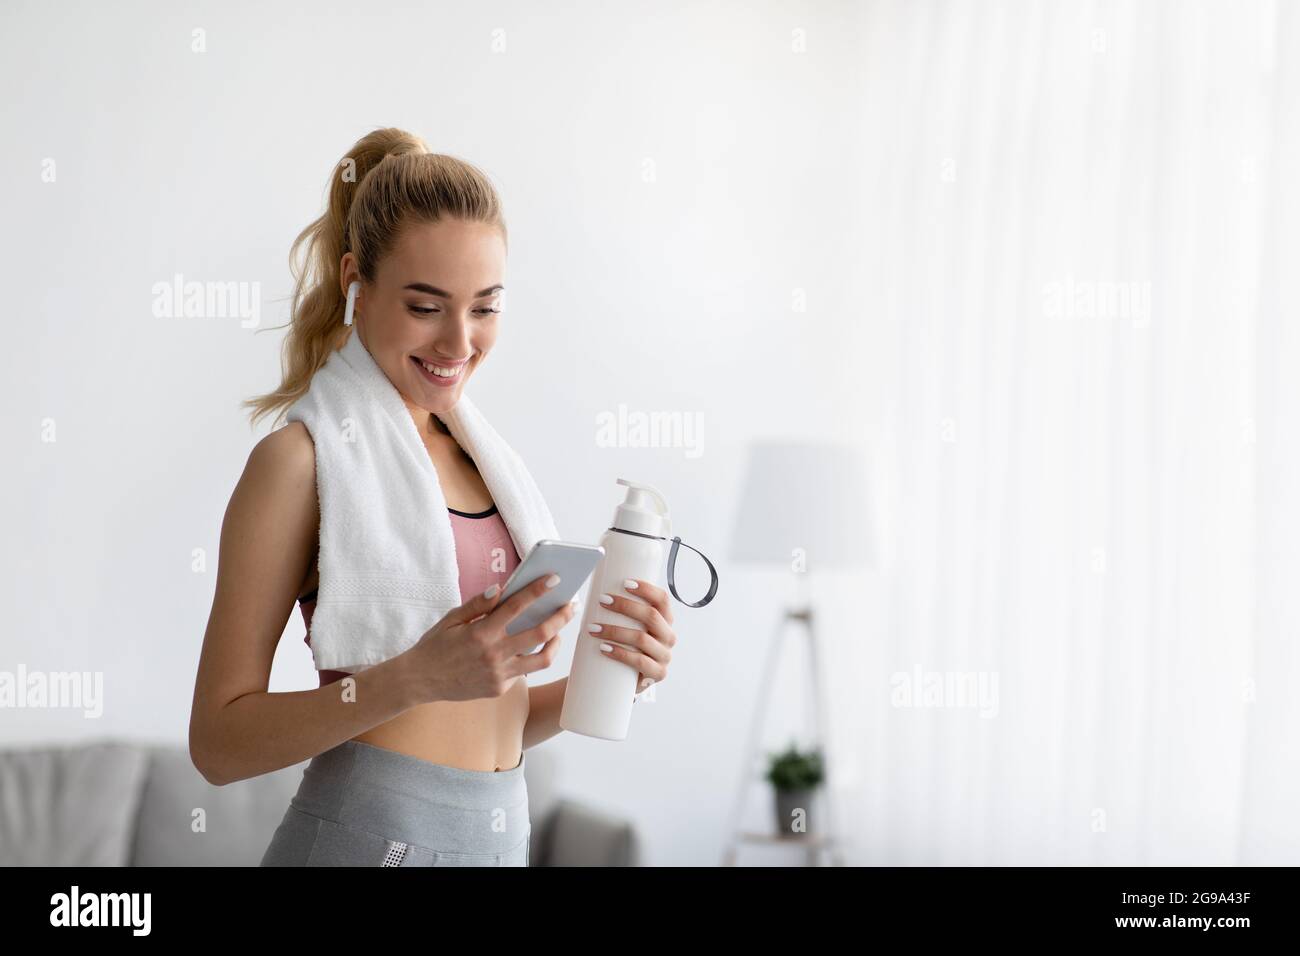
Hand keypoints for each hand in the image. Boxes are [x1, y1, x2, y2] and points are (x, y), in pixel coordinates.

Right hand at [401, 573, 576, 703]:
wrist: (418, 681)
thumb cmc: (435, 645)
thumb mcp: (451, 619)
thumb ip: (478, 604)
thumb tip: (501, 589)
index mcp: (481, 632)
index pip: (517, 606)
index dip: (538, 590)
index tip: (555, 579)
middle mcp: (493, 655)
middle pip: (540, 634)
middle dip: (560, 617)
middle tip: (570, 605)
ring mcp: (498, 675)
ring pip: (541, 660)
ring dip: (556, 643)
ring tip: (559, 632)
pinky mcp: (499, 689)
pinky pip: (522, 673)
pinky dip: (527, 658)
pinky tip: (527, 648)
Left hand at [588, 578, 676, 696]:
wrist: (624, 683)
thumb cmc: (624, 647)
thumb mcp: (628, 627)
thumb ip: (621, 611)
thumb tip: (597, 587)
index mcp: (666, 621)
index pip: (662, 600)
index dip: (646, 589)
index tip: (624, 583)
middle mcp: (669, 637)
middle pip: (651, 616)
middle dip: (625, 606)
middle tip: (602, 600)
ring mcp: (664, 656)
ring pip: (642, 639)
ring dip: (615, 631)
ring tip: (593, 628)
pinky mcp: (657, 674)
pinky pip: (639, 662)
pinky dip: (620, 653)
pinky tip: (604, 648)